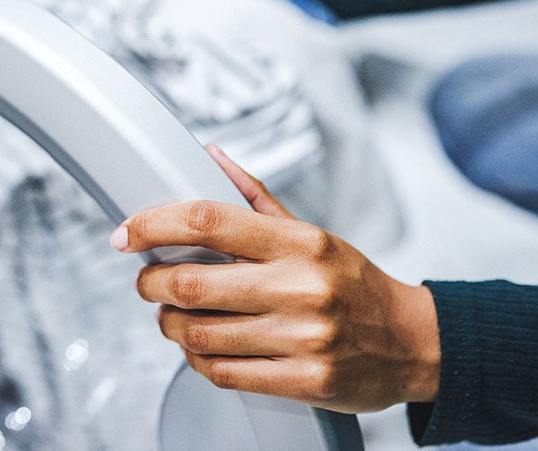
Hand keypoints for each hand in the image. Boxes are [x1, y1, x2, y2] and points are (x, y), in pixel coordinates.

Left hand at [110, 145, 439, 413]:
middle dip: (152, 282)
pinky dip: (196, 359)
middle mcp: (301, 286)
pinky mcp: (304, 382)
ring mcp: (303, 338)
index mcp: (300, 242)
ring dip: (169, 324)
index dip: (156, 223)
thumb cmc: (352, 281)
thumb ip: (255, 197)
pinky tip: (198, 346)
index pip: (210, 220)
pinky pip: (223, 373)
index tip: (128, 233)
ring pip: (199, 334)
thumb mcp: (310, 232)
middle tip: (146, 279)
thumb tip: (211, 155)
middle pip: (193, 282)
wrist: (409, 341)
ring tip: (170, 314)